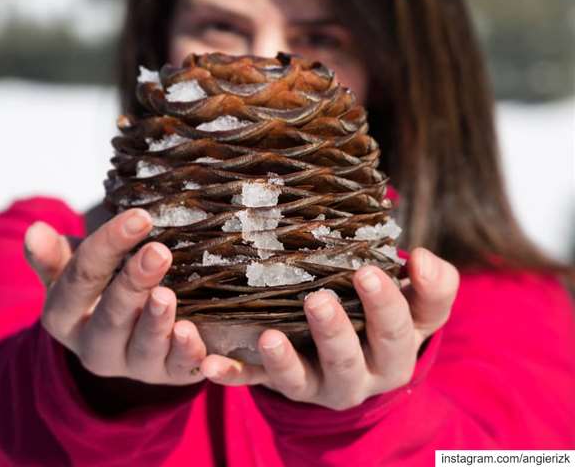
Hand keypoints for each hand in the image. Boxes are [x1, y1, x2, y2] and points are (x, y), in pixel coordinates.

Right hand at [24, 208, 206, 385]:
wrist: (126, 340)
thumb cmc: (100, 291)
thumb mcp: (73, 273)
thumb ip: (54, 256)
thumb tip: (35, 231)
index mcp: (66, 317)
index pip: (81, 278)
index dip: (109, 245)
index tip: (140, 217)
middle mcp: (96, 347)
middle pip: (112, 316)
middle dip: (134, 283)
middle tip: (159, 252)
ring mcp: (134, 365)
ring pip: (143, 347)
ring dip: (156, 322)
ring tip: (167, 296)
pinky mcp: (170, 374)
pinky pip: (179, 369)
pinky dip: (187, 354)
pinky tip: (192, 335)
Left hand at [199, 247, 458, 409]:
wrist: (365, 358)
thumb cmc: (387, 315)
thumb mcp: (418, 303)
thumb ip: (432, 284)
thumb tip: (424, 259)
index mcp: (395, 350)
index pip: (400, 330)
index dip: (386, 304)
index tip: (367, 271)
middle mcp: (359, 374)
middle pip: (349, 360)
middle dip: (334, 332)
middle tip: (318, 299)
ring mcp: (317, 384)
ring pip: (302, 380)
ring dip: (284, 361)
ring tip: (269, 337)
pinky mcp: (283, 383)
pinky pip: (256, 383)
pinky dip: (233, 376)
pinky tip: (210, 364)